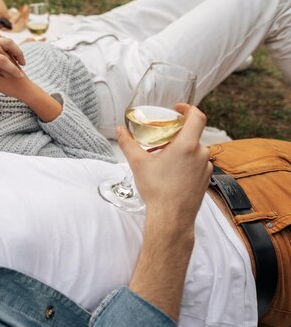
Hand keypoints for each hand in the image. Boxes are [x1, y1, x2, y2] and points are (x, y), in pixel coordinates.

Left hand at [0, 30, 24, 97]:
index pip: (2, 61)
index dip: (13, 69)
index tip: (21, 76)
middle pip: (6, 45)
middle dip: (17, 54)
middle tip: (24, 64)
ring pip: (1, 38)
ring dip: (11, 46)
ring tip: (17, 57)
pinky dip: (1, 42)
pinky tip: (3, 52)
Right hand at [118, 104, 211, 225]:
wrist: (171, 217)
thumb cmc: (157, 190)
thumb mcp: (138, 163)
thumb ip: (128, 143)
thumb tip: (119, 130)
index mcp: (187, 145)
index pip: (197, 117)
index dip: (188, 109)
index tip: (177, 109)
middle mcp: (201, 154)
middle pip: (194, 134)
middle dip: (179, 133)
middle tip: (164, 136)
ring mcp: (206, 168)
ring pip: (196, 150)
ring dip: (183, 149)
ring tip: (166, 156)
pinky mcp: (206, 180)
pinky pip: (199, 164)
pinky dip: (188, 162)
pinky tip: (173, 171)